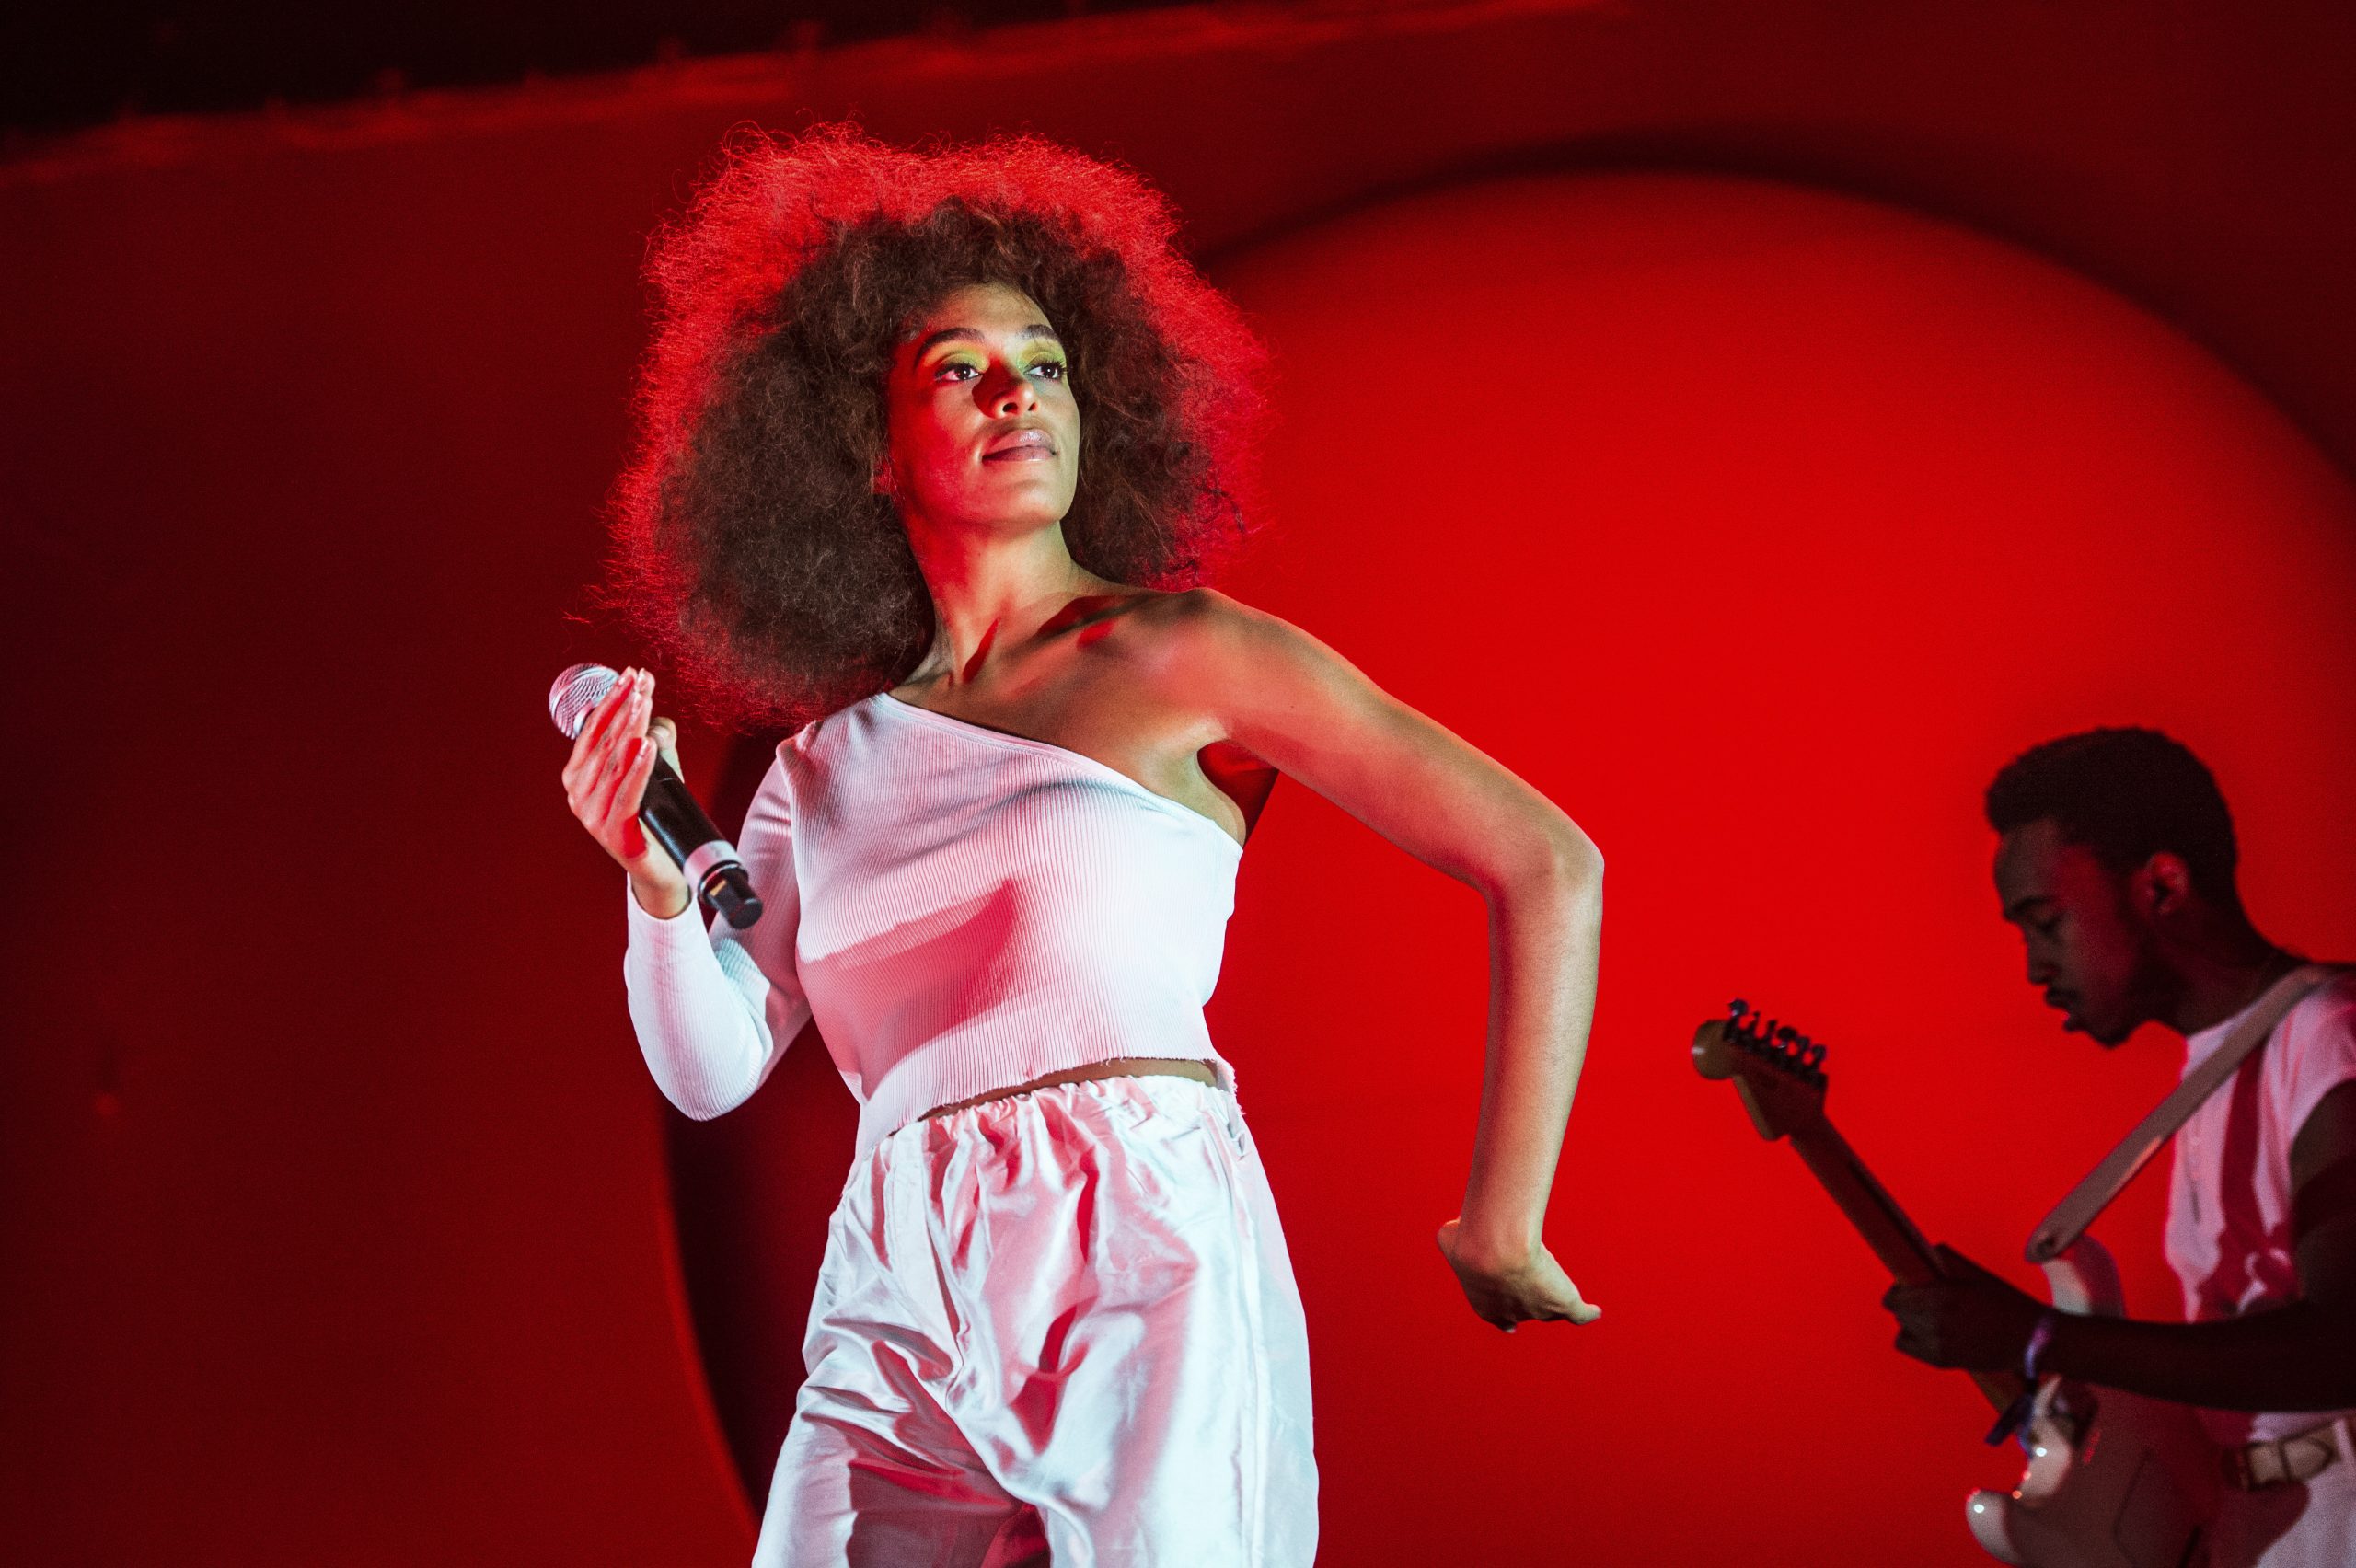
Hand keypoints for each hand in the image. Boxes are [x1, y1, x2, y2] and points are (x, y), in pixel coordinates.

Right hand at [560, 666, 690, 917]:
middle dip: (625, 708)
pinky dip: (639, 767)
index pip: (593, 730)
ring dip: (631, 729)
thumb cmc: (654, 816)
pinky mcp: (615, 835)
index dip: (613, 701)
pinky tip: (648, 745)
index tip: (632, 675)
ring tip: (645, 704)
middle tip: (642, 681)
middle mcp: (579, 795)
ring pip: (615, 764)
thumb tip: (655, 717)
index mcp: (578, 777)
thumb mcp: (651, 772)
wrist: (662, 869)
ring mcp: (594, 817)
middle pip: (605, 742)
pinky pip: (628, 793)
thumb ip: (648, 741)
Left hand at [1435, 1219, 1601, 1331]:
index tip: (1507, 1325)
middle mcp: (1510, 1311)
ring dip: (1555, 1304)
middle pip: (1523, 1314)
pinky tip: (1594, 1311)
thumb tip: (1454, 1230)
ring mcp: (1538, 1310)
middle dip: (1526, 1308)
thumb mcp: (1451, 1234)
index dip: (1501, 1316)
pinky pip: (1579, 1314)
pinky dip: (1587, 1313)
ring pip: (1549, 1311)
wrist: (1495, 1249)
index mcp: (1483, 1305)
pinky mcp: (1563, 1303)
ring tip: (1568, 1301)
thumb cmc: (1471, 1241)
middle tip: (1534, 1301)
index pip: (1495, 1315)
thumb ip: (1452, 1234)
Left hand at [1882, 1244, 2045, 1371]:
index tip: (1907, 1285)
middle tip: (1924, 1298)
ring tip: (1932, 1316)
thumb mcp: (1976, 1274)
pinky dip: (1916, 1339)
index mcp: (1941, 1299)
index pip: (1894, 1299)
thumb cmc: (2008, 1304)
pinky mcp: (1944, 1362)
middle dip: (1907, 1303)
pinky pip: (1912, 1348)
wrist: (2033, 1340)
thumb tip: (1926, 1252)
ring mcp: (1938, 1346)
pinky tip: (1933, 1333)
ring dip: (1912, 1321)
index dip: (1898, 1290)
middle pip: (1898, 1314)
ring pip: (1904, 1331)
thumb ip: (1945, 1261)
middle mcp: (1935, 1324)